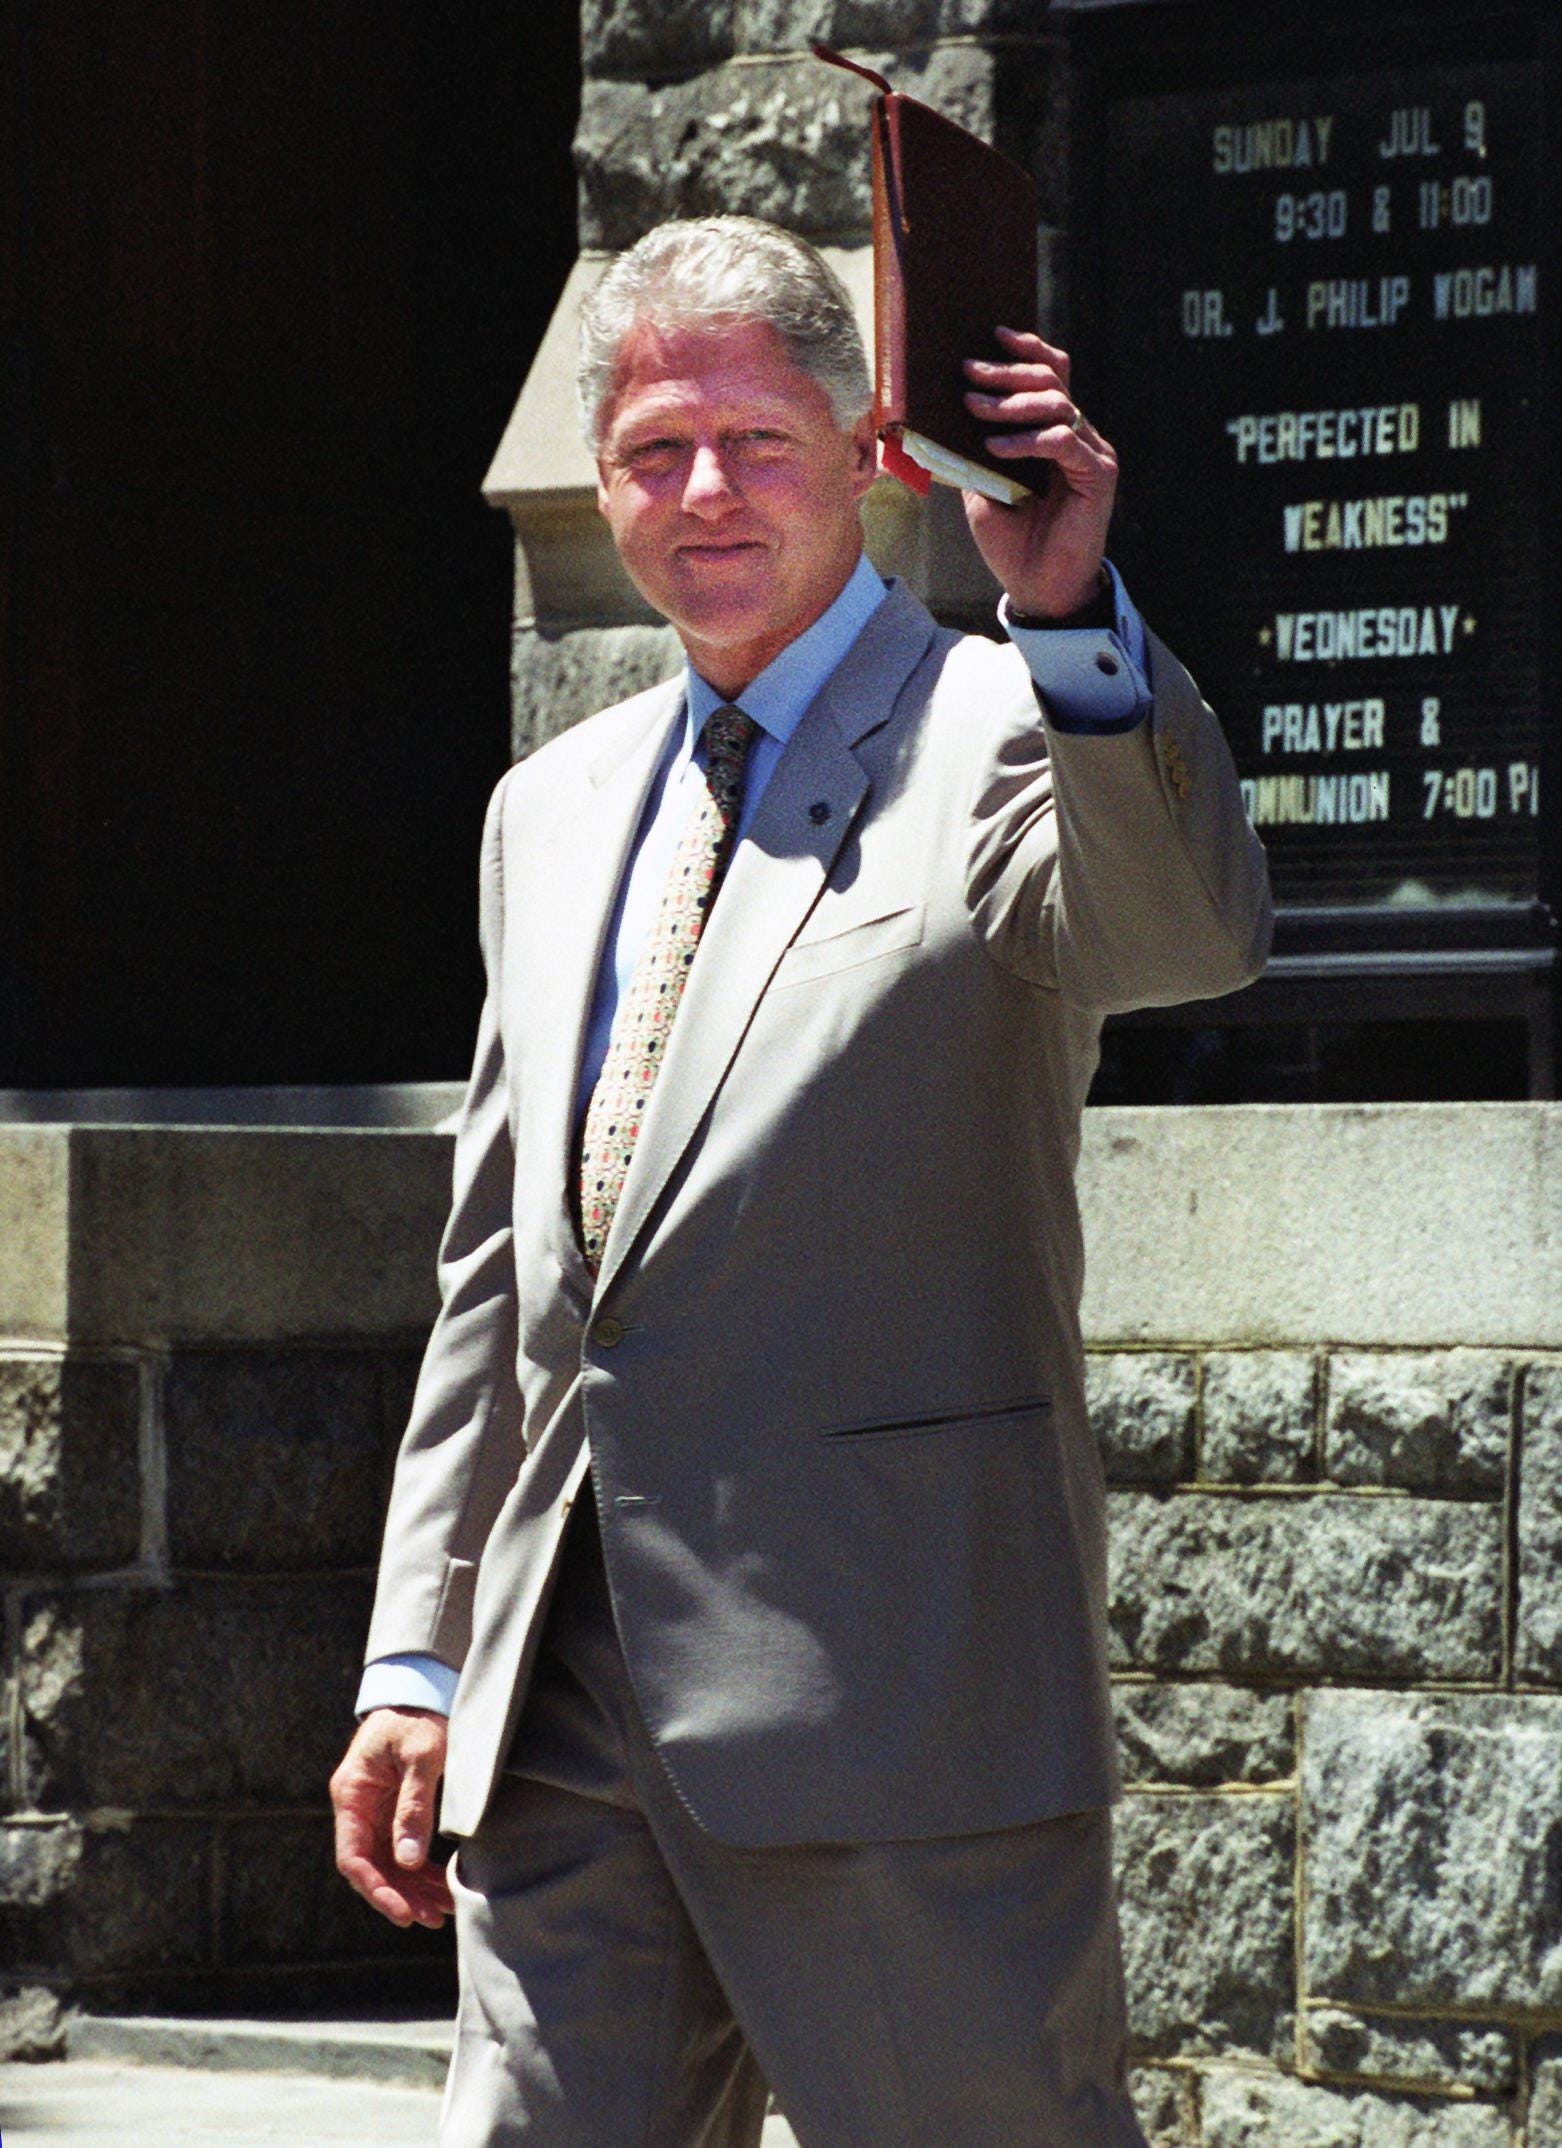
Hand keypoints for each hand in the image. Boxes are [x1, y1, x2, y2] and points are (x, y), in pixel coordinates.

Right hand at [331, 1707, 454, 1929]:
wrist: (422, 1688)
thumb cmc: (418, 1715)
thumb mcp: (421, 1756)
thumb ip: (413, 1806)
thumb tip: (408, 1859)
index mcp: (352, 1793)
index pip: (354, 1856)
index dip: (376, 1890)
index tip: (403, 1912)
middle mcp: (358, 1807)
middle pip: (372, 1866)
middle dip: (401, 1896)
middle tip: (432, 1918)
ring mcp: (374, 1810)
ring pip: (389, 1862)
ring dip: (414, 1888)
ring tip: (443, 1911)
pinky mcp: (393, 1809)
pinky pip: (403, 1848)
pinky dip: (421, 1868)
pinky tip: (442, 1885)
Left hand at [961, 327, 1117, 619]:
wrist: (1036, 589)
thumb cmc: (1011, 542)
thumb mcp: (981, 488)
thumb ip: (972, 452)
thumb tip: (942, 415)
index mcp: (1052, 433)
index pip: (1051, 374)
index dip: (1027, 350)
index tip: (992, 335)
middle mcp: (1077, 436)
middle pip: (1052, 380)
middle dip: (1007, 371)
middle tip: (969, 371)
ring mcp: (1090, 453)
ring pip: (1058, 403)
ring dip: (1011, 402)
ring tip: (974, 408)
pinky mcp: (1098, 476)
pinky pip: (1063, 439)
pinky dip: (1028, 438)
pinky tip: (997, 448)